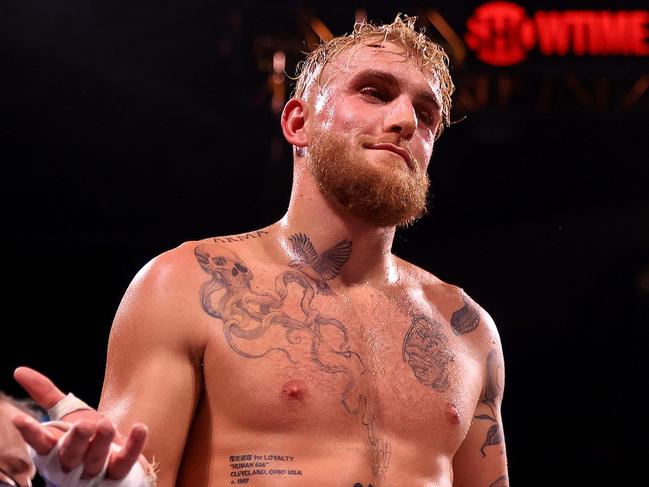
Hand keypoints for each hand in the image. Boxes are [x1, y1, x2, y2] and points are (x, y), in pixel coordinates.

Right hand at [12, 366, 147, 479]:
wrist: (111, 457)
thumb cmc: (84, 436)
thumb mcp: (65, 412)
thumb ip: (45, 393)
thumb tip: (19, 371)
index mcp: (55, 447)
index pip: (39, 442)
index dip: (31, 432)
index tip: (20, 419)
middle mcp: (72, 462)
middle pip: (70, 454)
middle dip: (75, 439)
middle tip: (83, 424)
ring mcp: (95, 470)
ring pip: (95, 460)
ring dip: (101, 443)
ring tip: (106, 424)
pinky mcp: (118, 471)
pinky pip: (126, 461)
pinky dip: (134, 446)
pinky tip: (139, 428)